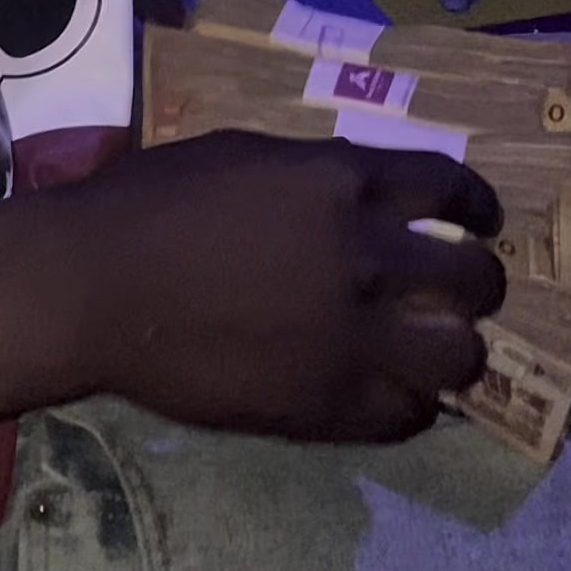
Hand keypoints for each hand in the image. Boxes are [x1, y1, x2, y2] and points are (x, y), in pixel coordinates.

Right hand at [71, 133, 504, 443]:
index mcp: (341, 180)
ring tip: (425, 347)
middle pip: (474, 278)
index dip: (475, 207)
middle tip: (451, 291)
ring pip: (461, 356)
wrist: (95, 285)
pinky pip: (409, 415)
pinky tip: (384, 388)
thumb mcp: (244, 155)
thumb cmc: (152, 202)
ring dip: (450, 348)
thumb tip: (360, 195)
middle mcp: (365, 254)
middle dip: (473, 282)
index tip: (473, 221)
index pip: (452, 187)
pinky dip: (408, 403)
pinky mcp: (326, 404)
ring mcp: (351, 336)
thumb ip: (316, 174)